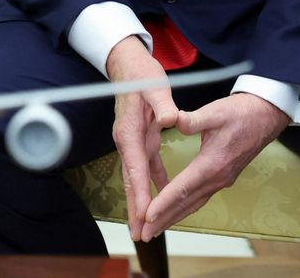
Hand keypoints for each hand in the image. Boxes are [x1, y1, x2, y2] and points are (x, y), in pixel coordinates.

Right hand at [106, 38, 176, 242]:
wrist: (128, 65)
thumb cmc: (141, 74)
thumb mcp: (154, 86)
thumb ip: (163, 104)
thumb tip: (172, 119)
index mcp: (130, 131)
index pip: (136, 168)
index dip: (141, 192)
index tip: (145, 214)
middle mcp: (127, 140)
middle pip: (131, 180)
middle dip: (136, 209)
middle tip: (140, 235)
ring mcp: (132, 141)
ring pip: (137, 177)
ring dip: (141, 202)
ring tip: (147, 226)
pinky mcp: (140, 138)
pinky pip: (146, 167)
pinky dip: (152, 184)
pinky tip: (161, 196)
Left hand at [140, 92, 289, 240]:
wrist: (265, 117)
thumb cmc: (240, 113)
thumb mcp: (215, 112)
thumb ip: (194, 119)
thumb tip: (174, 120)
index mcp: (213, 163)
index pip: (183, 188)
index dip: (164, 202)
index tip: (147, 215)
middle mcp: (218, 178)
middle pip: (186, 204)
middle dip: (164, 219)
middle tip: (145, 234)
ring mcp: (221, 180)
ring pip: (193, 204)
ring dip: (173, 217)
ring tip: (154, 228)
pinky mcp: (222, 178)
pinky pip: (200, 199)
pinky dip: (184, 208)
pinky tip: (174, 211)